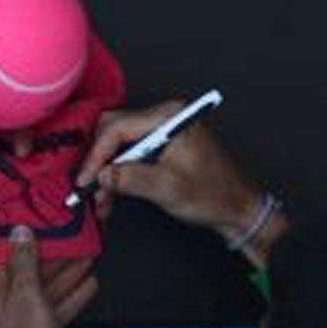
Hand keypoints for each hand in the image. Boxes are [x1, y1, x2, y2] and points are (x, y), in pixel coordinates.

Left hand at [0, 228, 97, 327]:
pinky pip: (49, 313)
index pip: (7, 259)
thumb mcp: (27, 294)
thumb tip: (19, 234)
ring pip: (41, 295)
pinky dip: (66, 300)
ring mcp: (13, 327)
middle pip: (27, 276)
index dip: (31, 243)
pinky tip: (86, 287)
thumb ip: (25, 262)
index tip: (49, 231)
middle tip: (75, 243)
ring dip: (65, 277)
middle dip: (55, 260)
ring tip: (87, 259)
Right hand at [73, 102, 264, 234]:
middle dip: (99, 162)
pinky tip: (114, 195)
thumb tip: (100, 175)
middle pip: (114, 131)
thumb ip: (130, 178)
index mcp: (170, 117)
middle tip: (89, 188)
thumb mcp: (168, 188)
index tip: (86, 180)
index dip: (97, 155)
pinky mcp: (163, 146)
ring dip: (108, 172)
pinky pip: (131, 154)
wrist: (239, 210)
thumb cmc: (215, 195)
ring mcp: (164, 131)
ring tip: (102, 200)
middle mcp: (166, 117)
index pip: (118, 128)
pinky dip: (120, 174)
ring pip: (120, 145)